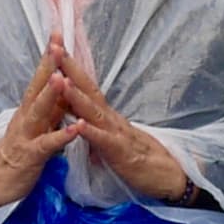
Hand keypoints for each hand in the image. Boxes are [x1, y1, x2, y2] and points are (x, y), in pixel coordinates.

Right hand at [0, 44, 78, 209]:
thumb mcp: (36, 126)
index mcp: (28, 109)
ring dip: (51, 95)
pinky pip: (48, 144)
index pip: (40, 79)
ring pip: (38, 112)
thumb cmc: (19, 154)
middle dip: (48, 65)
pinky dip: (62, 135)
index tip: (57, 34)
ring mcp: (25, 135)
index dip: (49, 57)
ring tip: (63, 78)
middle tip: (56, 43)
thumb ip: (50, 108)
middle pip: (36, 87)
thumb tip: (62, 85)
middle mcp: (24, 117)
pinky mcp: (30, 156)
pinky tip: (76, 127)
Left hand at [54, 46, 191, 200]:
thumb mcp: (111, 139)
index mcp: (106, 115)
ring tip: (60, 79)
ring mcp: (117, 133)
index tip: (55, 48)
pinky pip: (104, 141)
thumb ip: (94, 128)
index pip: (86, 87)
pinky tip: (79, 124)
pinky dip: (91, 132)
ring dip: (76, 95)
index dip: (70, 68)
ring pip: (94, 111)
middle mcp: (111, 118)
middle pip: (88, 89)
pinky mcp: (121, 153)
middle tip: (55, 48)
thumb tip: (78, 120)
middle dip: (70, 69)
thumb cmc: (138, 158)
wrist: (168, 175)